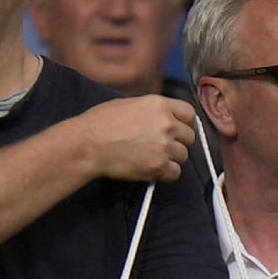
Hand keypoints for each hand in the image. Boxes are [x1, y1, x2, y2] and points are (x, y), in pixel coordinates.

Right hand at [79, 95, 197, 183]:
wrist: (88, 144)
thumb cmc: (100, 123)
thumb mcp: (129, 104)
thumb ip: (152, 111)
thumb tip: (163, 118)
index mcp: (160, 104)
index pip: (190, 113)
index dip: (185, 123)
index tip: (179, 131)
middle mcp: (167, 123)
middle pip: (189, 137)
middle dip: (178, 142)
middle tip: (161, 147)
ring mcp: (164, 145)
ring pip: (183, 156)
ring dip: (171, 159)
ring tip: (152, 159)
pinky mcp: (158, 165)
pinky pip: (175, 173)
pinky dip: (165, 174)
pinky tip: (151, 169)